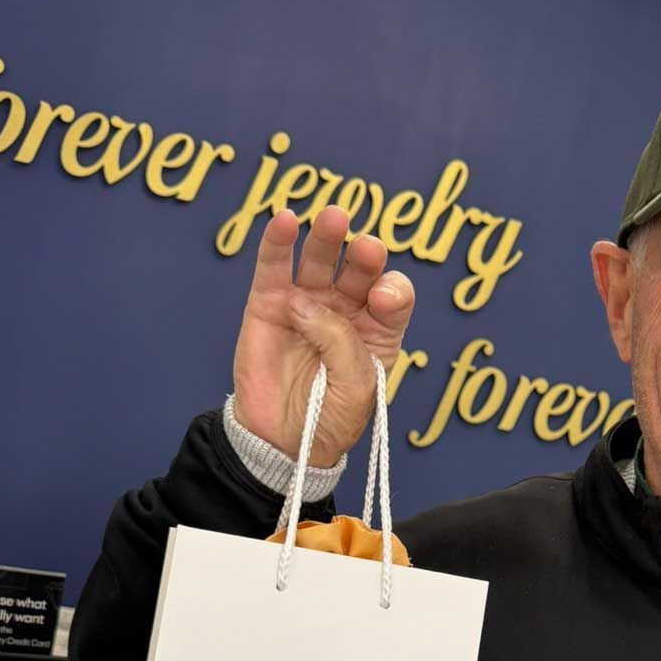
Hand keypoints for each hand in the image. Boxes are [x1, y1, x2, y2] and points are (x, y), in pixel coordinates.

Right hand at [232, 205, 413, 468]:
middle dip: (365, 256)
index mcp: (378, 330)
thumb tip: (306, 305)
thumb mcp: (355, 388)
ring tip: (333, 218)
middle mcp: (345, 310)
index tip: (381, 299)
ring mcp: (306, 303)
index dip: (392, 290)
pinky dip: (278, 242)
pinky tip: (284, 220)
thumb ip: (343, 344)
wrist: (281, 442)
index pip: (393, 296)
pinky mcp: (268, 304)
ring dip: (328, 237)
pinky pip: (274, 267)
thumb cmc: (328, 419)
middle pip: (359, 270)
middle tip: (365, 248)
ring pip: (320, 260)